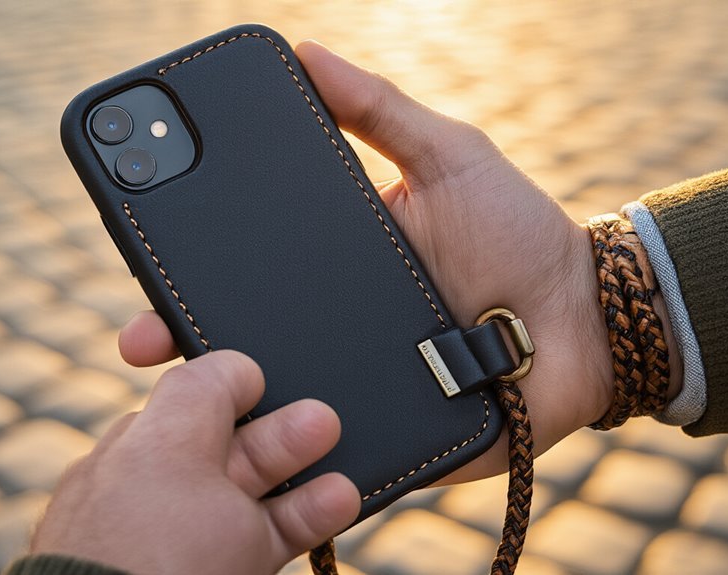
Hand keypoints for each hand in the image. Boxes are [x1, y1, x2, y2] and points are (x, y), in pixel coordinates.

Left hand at [30, 350, 359, 574]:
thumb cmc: (143, 540)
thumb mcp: (169, 442)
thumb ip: (204, 388)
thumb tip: (238, 366)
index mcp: (139, 446)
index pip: (192, 398)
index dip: (232, 382)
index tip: (265, 376)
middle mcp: (165, 489)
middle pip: (236, 440)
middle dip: (281, 422)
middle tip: (323, 415)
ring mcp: (198, 535)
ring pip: (261, 488)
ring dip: (303, 464)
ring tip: (338, 445)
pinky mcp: (230, 569)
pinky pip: (278, 531)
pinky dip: (311, 514)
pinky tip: (339, 498)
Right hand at [118, 41, 680, 484]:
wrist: (586, 322)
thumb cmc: (520, 234)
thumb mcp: (449, 156)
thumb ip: (382, 109)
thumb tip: (307, 50)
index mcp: (335, 265)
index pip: (249, 268)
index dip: (192, 266)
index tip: (145, 254)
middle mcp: (333, 327)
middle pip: (242, 343)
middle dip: (183, 346)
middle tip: (141, 344)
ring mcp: (356, 384)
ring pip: (272, 405)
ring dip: (224, 408)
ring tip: (185, 405)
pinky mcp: (387, 437)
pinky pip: (328, 452)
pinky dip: (289, 454)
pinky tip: (252, 452)